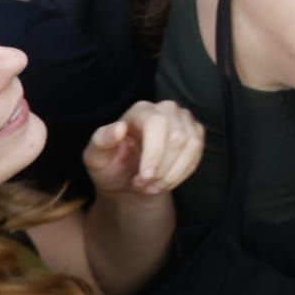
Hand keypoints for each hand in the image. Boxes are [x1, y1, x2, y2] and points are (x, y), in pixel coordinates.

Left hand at [84, 101, 205, 197]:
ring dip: (172, 174)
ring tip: (153, 185)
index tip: (144, 177)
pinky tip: (166, 181)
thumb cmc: (111, 166)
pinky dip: (182, 174)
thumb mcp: (96, 157)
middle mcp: (166, 109)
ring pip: (191, 146)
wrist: (128, 179)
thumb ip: (101, 141)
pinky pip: (197, 155)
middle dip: (162, 168)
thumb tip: (119, 128)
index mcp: (140, 110)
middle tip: (143, 184)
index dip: (154, 153)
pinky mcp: (196, 133)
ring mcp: (184, 120)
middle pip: (177, 137)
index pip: (156, 124)